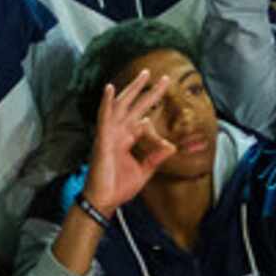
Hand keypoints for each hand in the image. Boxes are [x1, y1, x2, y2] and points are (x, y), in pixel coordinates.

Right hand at [82, 68, 178, 212]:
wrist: (104, 200)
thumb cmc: (118, 187)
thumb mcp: (144, 171)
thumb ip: (156, 157)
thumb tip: (172, 146)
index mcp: (127, 139)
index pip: (142, 117)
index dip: (153, 109)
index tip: (165, 97)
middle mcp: (118, 132)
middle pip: (135, 106)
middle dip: (148, 91)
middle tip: (161, 77)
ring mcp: (110, 134)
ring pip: (122, 105)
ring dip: (132, 89)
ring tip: (144, 74)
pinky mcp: (103, 139)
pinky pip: (104, 117)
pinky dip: (106, 102)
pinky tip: (110, 88)